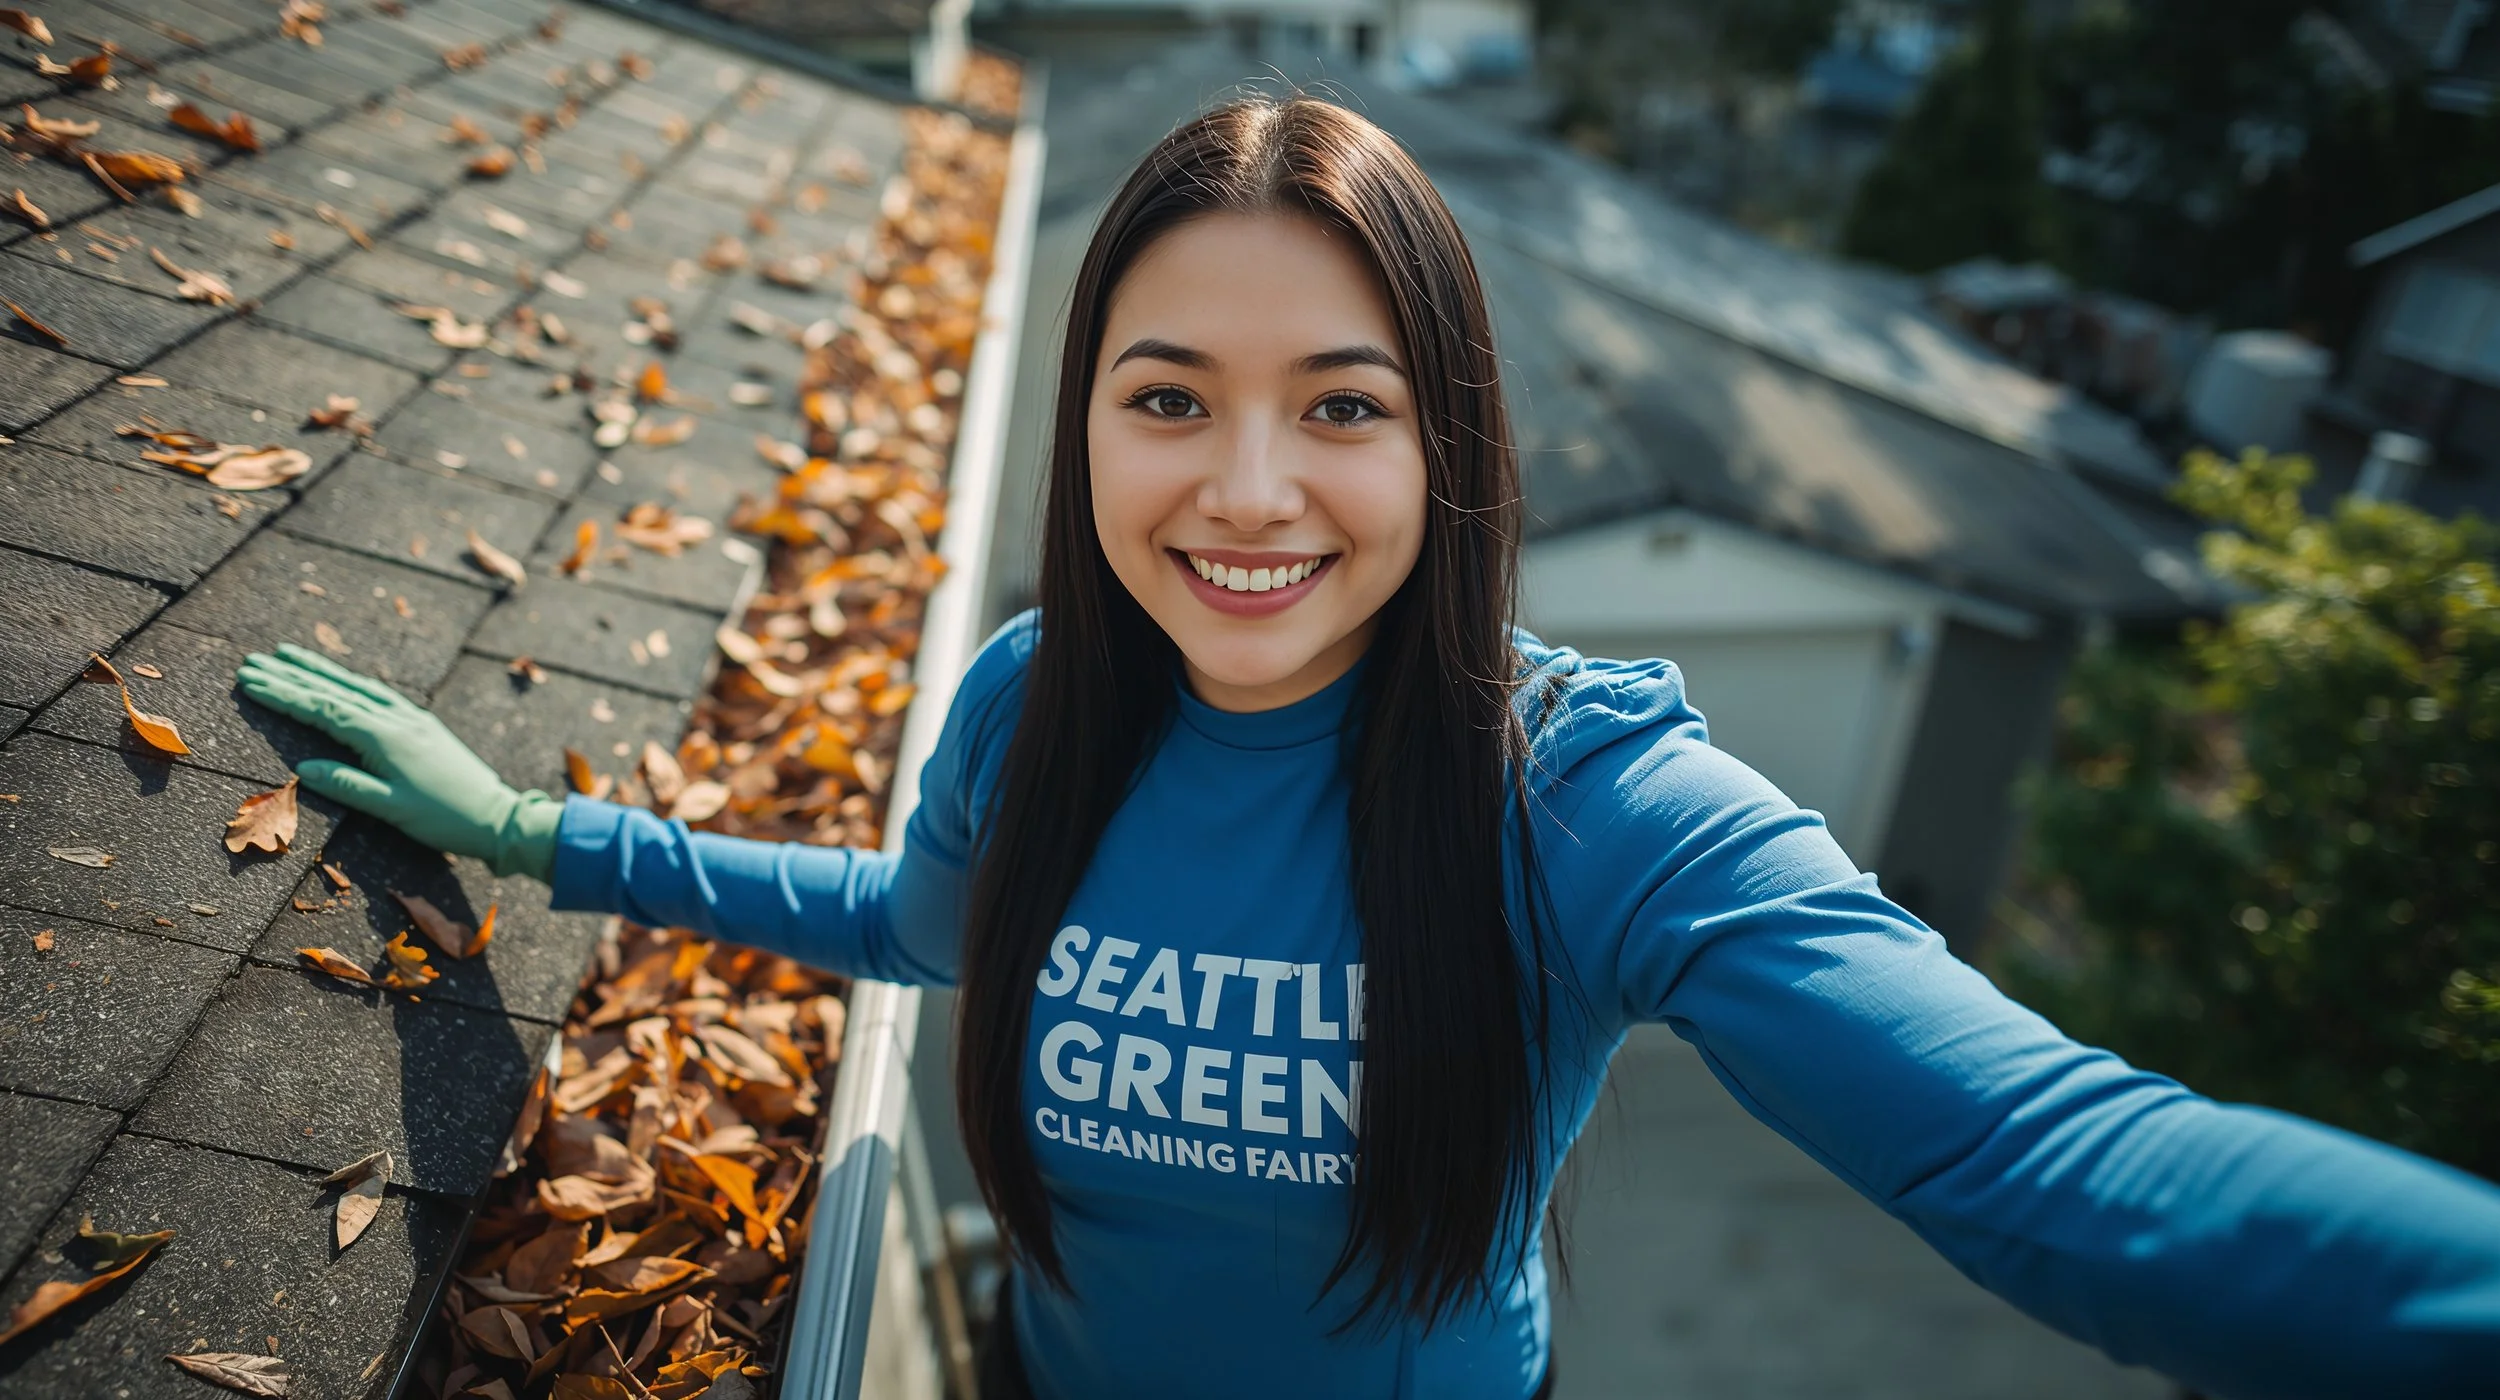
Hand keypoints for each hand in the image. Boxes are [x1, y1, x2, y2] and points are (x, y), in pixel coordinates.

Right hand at [236, 644, 563, 882]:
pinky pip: (379, 694)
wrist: (497, 815)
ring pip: (357, 686)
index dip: (285, 694)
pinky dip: (352, 683)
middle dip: (293, 674)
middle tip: (254, 661)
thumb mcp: (392, 809)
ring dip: (321, 671)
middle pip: (335, 690)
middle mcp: (397, 719)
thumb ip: (348, 786)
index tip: (252, 680)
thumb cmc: (445, 818)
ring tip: (288, 655)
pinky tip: (341, 679)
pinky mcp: (422, 724)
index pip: (323, 709)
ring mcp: (412, 718)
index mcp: (385, 737)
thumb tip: (303, 768)